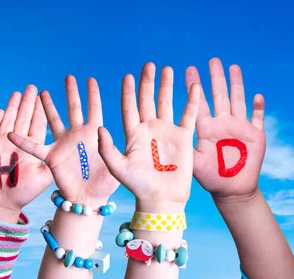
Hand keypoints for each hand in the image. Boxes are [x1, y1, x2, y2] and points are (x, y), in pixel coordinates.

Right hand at [0, 85, 52, 221]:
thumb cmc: (23, 194)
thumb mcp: (45, 177)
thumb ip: (55, 160)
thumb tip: (62, 154)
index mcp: (32, 149)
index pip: (37, 125)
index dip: (41, 110)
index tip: (45, 94)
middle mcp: (18, 144)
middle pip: (23, 119)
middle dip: (28, 103)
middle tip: (32, 86)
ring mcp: (2, 145)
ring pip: (9, 121)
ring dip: (13, 107)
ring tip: (18, 92)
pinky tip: (1, 110)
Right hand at [8, 76, 118, 205]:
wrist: (88, 199)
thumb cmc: (104, 184)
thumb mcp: (113, 164)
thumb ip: (108, 147)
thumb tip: (99, 130)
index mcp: (94, 134)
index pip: (94, 109)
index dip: (92, 94)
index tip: (90, 79)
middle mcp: (78, 135)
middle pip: (73, 108)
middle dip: (71, 92)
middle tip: (69, 77)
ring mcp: (63, 144)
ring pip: (53, 120)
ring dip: (48, 107)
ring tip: (42, 92)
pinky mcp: (52, 157)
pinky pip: (34, 147)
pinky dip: (22, 142)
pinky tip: (10, 134)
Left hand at [97, 63, 201, 212]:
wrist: (161, 199)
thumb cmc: (138, 186)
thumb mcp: (118, 168)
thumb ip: (108, 149)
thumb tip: (100, 128)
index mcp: (132, 134)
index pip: (129, 107)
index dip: (128, 92)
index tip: (128, 76)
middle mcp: (149, 129)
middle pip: (147, 100)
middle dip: (148, 83)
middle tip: (149, 65)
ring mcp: (166, 132)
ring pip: (166, 103)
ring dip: (167, 86)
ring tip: (167, 69)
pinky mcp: (183, 137)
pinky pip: (188, 115)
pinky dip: (191, 101)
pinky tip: (193, 86)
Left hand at [187, 58, 265, 203]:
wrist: (231, 191)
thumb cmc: (210, 179)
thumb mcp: (191, 163)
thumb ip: (180, 149)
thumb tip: (165, 139)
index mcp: (204, 129)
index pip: (198, 103)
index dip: (194, 87)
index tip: (188, 69)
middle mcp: (221, 124)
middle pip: (218, 96)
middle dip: (215, 78)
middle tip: (212, 60)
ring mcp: (239, 128)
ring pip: (237, 101)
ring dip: (236, 84)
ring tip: (233, 67)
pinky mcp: (255, 136)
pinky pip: (258, 118)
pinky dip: (258, 108)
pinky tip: (257, 96)